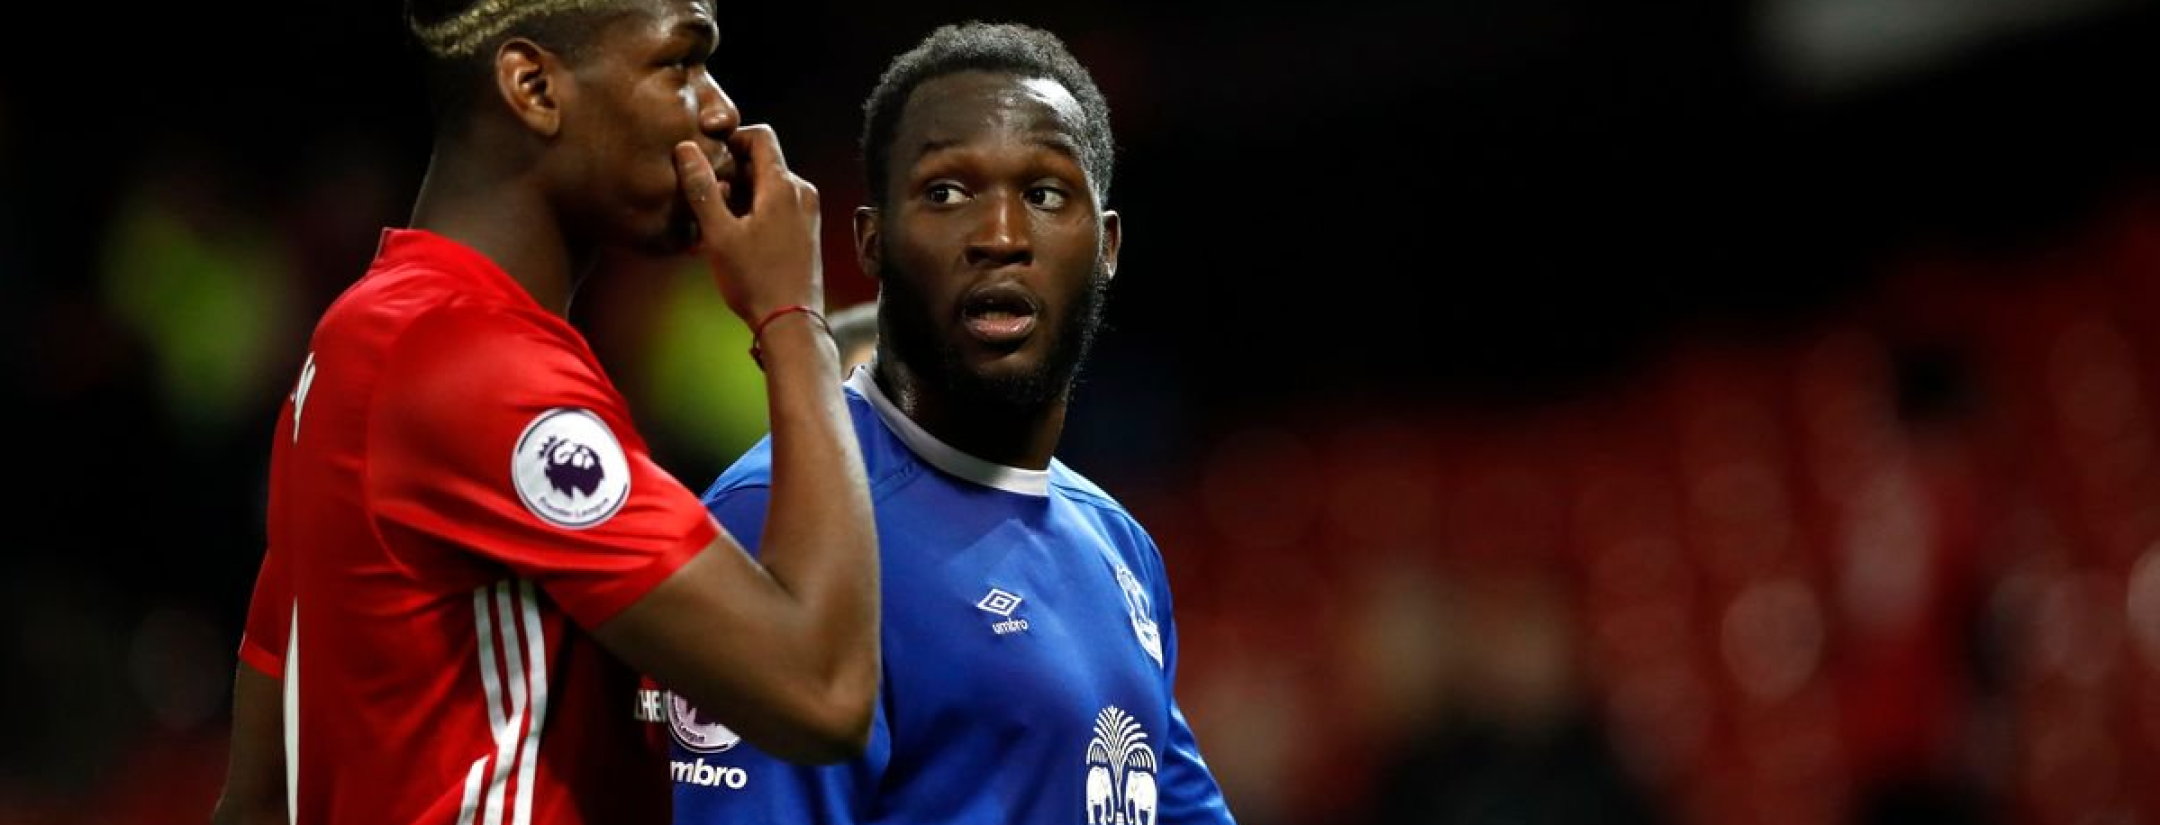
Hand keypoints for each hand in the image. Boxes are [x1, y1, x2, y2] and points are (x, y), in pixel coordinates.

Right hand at [675, 125, 823, 320]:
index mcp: (784, 186)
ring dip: (739, 196)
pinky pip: (777, 206)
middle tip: (704, 198)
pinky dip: (753, 212)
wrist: (791, 323)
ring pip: (768, 186)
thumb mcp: (719, 234)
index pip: (760, 136)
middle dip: (731, 173)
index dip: (731, 139)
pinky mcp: (806, 231)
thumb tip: (686, 149)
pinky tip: (732, 238)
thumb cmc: (754, 280)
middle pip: (763, 162)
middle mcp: (802, 193)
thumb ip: (701, 188)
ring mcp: (807, 212)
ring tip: (714, 224)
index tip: (708, 158)